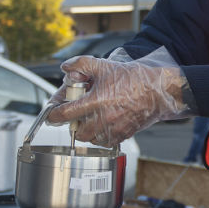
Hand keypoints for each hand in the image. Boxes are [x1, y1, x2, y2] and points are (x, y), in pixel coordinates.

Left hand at [46, 48, 193, 147]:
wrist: (157, 90)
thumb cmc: (133, 78)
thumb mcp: (104, 65)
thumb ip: (81, 64)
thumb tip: (66, 68)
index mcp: (95, 101)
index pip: (64, 114)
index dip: (53, 115)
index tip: (51, 115)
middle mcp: (103, 118)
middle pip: (76, 131)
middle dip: (73, 123)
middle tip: (76, 113)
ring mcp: (113, 129)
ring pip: (90, 139)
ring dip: (86, 131)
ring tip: (90, 118)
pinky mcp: (123, 136)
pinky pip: (104, 142)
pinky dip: (100, 136)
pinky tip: (103, 124)